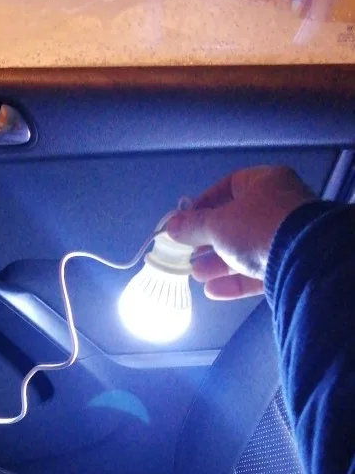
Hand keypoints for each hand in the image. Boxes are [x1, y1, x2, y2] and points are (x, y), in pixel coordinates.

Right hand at [167, 166, 313, 299]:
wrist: (304, 259)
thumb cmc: (257, 226)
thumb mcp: (218, 223)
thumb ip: (192, 226)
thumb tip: (169, 227)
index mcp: (266, 182)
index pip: (230, 186)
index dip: (204, 203)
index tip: (185, 220)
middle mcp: (280, 207)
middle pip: (236, 222)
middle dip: (208, 239)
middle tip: (187, 251)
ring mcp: (287, 239)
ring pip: (246, 250)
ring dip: (218, 263)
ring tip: (195, 274)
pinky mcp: (290, 267)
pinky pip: (257, 272)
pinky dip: (235, 281)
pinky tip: (212, 290)